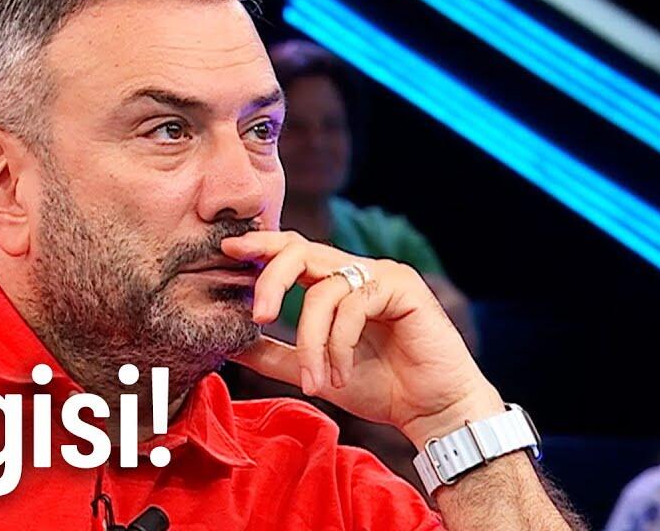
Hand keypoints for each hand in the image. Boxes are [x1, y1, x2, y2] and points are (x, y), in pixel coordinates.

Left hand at [222, 231, 503, 447]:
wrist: (432, 412)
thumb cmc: (380, 388)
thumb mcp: (313, 370)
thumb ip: (274, 355)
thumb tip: (231, 344)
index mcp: (334, 283)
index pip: (292, 251)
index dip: (260, 247)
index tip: (227, 251)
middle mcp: (355, 272)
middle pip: (301, 250)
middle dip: (272, 279)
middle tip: (259, 316)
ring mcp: (381, 275)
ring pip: (323, 290)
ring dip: (311, 342)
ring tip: (315, 381)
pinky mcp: (403, 287)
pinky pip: (353, 305)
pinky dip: (339, 344)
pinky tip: (342, 374)